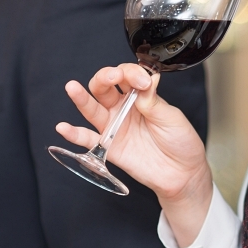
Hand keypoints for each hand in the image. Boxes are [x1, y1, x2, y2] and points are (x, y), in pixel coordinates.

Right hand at [58, 64, 214, 245]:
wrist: (182, 173)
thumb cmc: (180, 142)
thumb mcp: (171, 117)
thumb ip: (153, 100)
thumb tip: (146, 78)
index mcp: (140, 95)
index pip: (127, 75)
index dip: (132, 74)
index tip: (143, 81)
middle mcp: (123, 108)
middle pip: (104, 86)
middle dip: (106, 77)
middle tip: (113, 76)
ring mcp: (114, 126)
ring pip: (92, 108)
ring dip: (81, 98)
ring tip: (72, 88)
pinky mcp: (109, 147)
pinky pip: (88, 139)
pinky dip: (74, 134)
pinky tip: (64, 128)